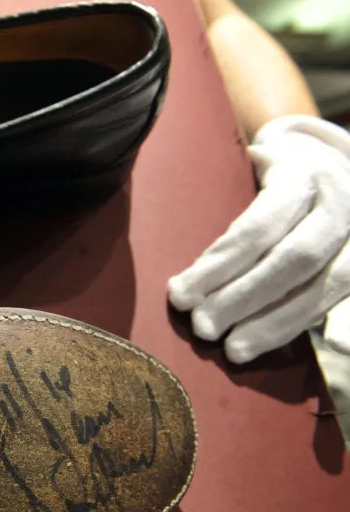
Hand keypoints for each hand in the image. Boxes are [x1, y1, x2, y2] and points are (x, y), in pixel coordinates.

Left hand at [168, 115, 349, 363]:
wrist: (327, 160)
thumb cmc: (270, 175)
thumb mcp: (246, 170)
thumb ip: (225, 207)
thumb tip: (179, 270)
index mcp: (301, 174)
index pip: (258, 227)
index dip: (218, 266)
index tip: (179, 296)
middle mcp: (341, 199)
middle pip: (294, 259)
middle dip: (244, 299)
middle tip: (202, 328)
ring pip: (326, 285)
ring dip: (277, 323)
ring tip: (234, 350)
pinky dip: (338, 325)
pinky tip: (320, 351)